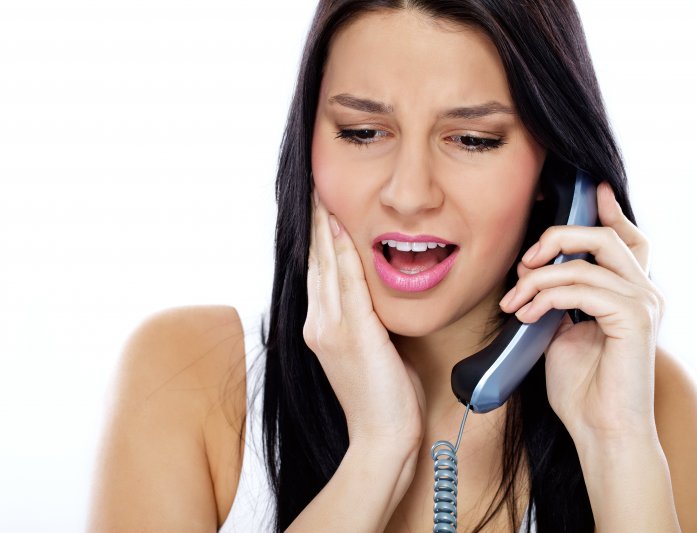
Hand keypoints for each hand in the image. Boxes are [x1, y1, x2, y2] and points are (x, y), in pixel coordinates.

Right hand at [303, 190, 424, 451]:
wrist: (381, 437)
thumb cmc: (382, 398)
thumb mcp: (369, 352)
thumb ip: (365, 322)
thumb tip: (375, 299)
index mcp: (321, 327)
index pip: (317, 272)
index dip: (316, 238)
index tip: (318, 208)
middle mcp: (318, 323)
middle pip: (314, 262)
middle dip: (314, 223)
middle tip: (314, 188)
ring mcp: (331, 328)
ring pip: (325, 265)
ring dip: (324, 227)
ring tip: (322, 194)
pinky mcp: (353, 332)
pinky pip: (346, 282)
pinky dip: (341, 251)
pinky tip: (340, 226)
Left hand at [498, 182, 664, 443]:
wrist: (600, 431)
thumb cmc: (581, 387)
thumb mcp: (561, 331)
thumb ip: (557, 298)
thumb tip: (532, 273)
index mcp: (628, 292)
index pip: (625, 238)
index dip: (606, 211)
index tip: (586, 191)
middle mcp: (643, 292)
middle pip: (604, 236)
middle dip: (557, 237)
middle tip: (524, 261)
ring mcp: (643, 303)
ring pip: (586, 258)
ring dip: (538, 276)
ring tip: (514, 302)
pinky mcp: (634, 319)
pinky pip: (582, 287)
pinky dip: (546, 295)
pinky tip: (527, 314)